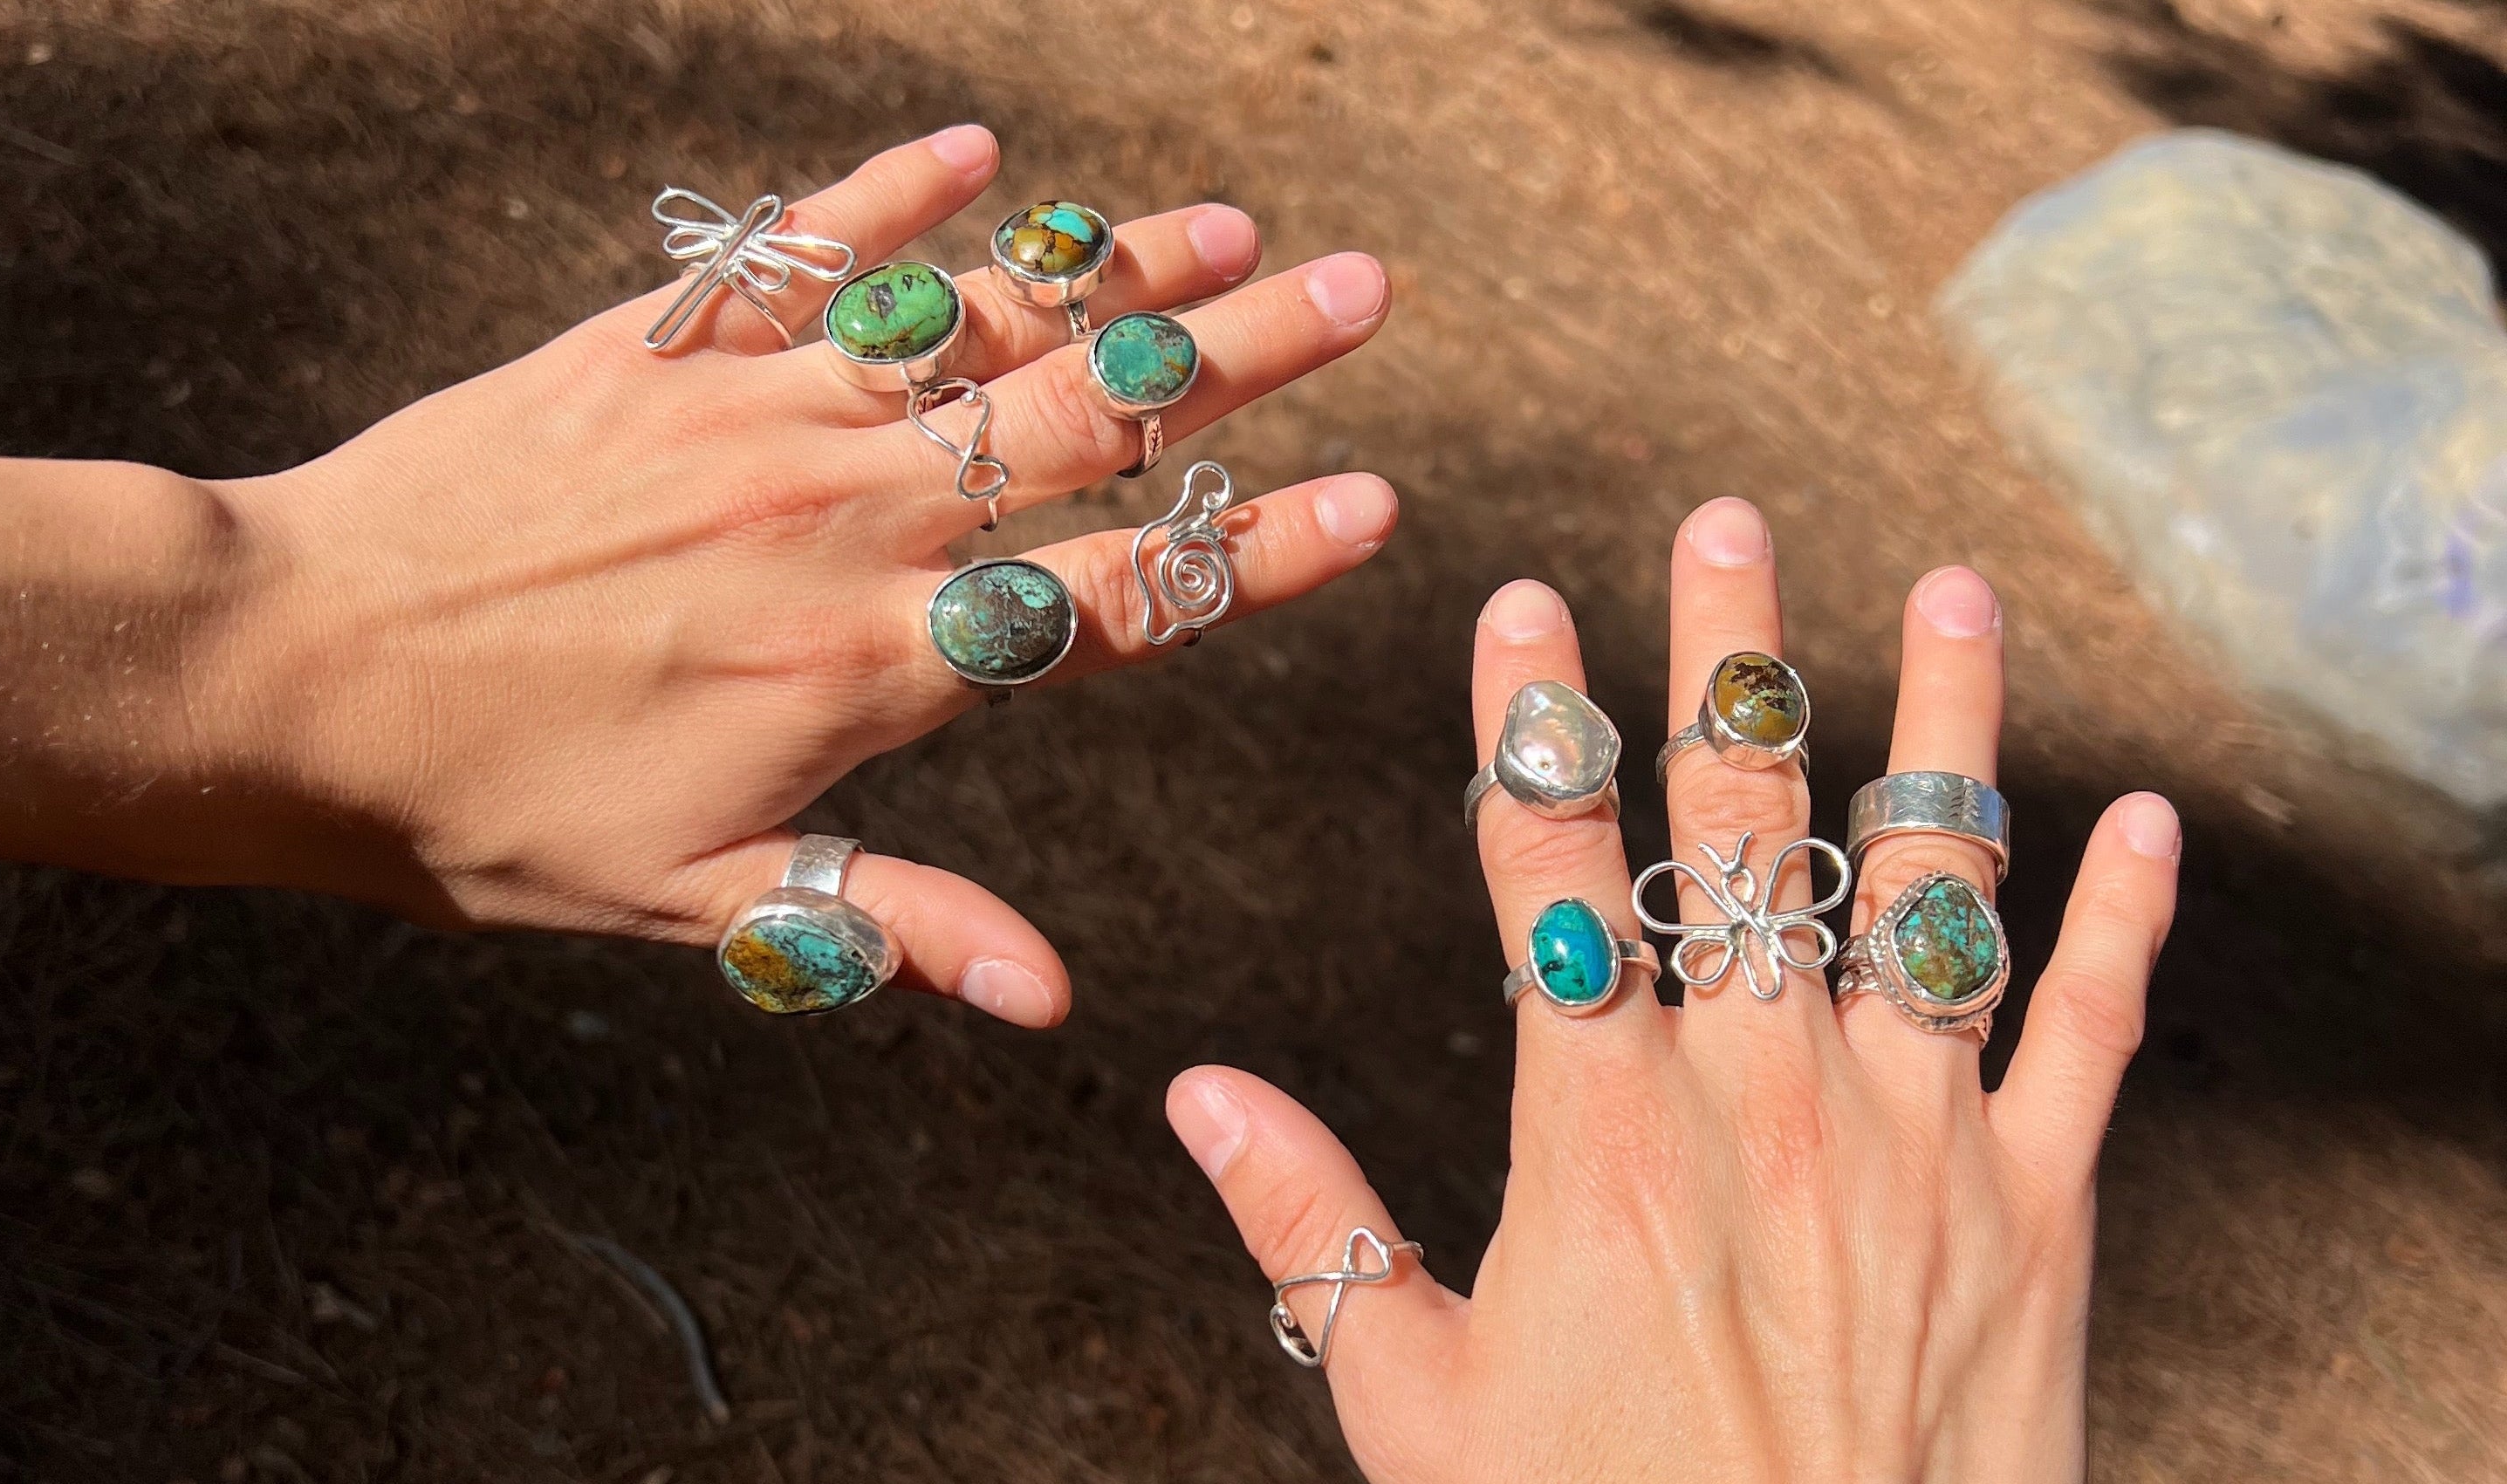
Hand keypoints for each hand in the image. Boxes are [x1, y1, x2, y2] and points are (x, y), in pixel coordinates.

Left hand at [0, 126, 1397, 1027]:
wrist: (282, 676)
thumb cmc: (489, 811)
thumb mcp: (699, 901)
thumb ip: (888, 920)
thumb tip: (1053, 998)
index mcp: (868, 668)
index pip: (1114, 599)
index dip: (1259, 554)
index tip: (1378, 500)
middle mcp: (840, 522)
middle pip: (1082, 425)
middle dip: (1240, 356)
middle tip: (1367, 292)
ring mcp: (752, 415)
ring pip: (973, 326)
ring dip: (1110, 270)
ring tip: (1228, 223)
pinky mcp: (655, 344)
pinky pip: (804, 253)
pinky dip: (893, 199)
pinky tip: (981, 154)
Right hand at [1166, 498, 2178, 1479]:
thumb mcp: (1413, 1405)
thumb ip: (1311, 1227)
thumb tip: (1196, 1093)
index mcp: (1601, 1134)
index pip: (1552, 869)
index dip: (1532, 718)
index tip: (1522, 599)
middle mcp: (1767, 1098)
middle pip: (1743, 827)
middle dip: (1730, 662)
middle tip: (1725, 524)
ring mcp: (1919, 1143)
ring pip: (1933, 883)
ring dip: (1946, 726)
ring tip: (1950, 591)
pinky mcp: (2042, 1213)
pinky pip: (2090, 1031)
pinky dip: (2122, 918)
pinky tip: (2142, 814)